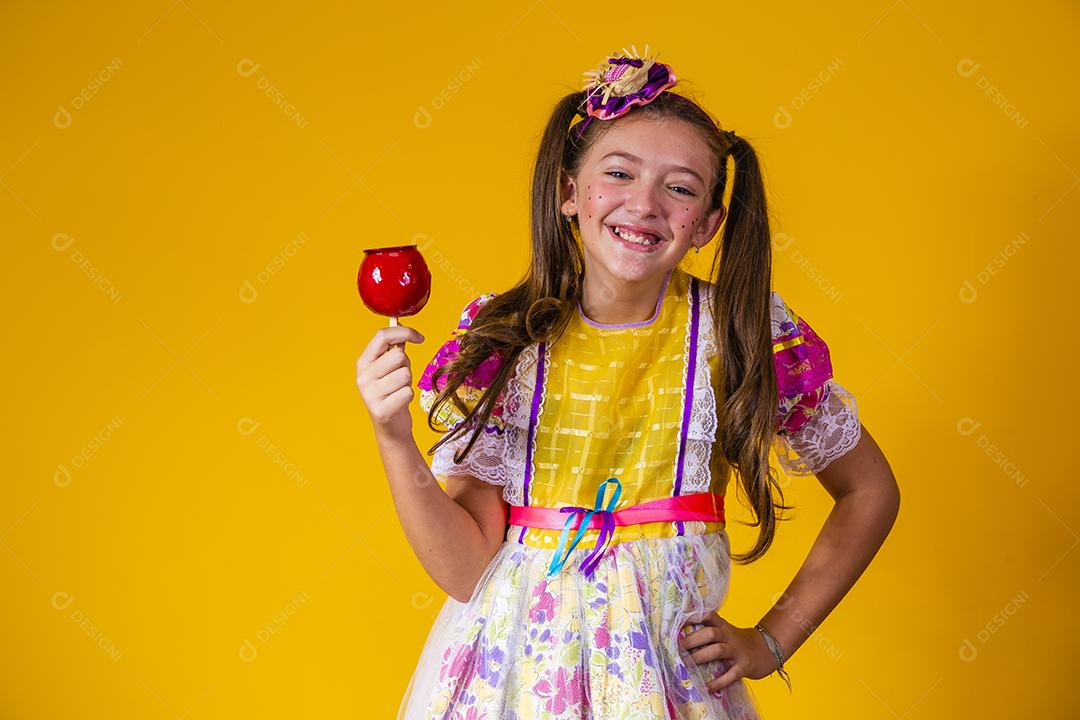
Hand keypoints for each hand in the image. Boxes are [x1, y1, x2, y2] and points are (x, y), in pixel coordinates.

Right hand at [356, 324, 424, 441]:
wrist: (390, 427)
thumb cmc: (392, 393)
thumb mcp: (388, 369)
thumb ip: (393, 350)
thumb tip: (402, 327)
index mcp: (363, 362)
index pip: (382, 336)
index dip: (404, 332)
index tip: (420, 337)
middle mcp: (363, 377)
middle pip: (398, 355)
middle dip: (407, 365)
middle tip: (401, 377)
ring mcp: (370, 394)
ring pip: (405, 374)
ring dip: (408, 382)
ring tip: (399, 390)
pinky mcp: (381, 410)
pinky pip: (408, 392)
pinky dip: (409, 396)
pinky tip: (400, 402)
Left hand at [677, 612, 778, 692]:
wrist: (767, 650)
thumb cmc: (739, 642)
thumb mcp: (727, 632)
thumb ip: (710, 633)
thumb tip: (682, 639)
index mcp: (724, 626)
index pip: (709, 616)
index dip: (694, 616)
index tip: (679, 621)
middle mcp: (730, 636)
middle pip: (710, 633)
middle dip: (692, 639)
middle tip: (677, 647)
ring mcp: (737, 651)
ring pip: (718, 650)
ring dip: (700, 657)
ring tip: (685, 664)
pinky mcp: (744, 667)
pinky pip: (730, 675)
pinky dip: (718, 682)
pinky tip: (707, 687)